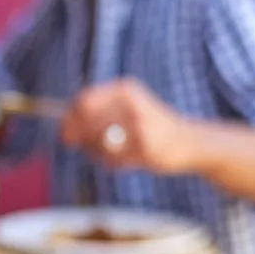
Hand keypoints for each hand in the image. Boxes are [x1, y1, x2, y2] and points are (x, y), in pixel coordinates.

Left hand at [60, 78, 200, 174]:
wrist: (190, 142)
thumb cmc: (150, 126)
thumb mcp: (126, 108)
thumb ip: (97, 113)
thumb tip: (64, 129)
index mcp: (125, 90)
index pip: (84, 102)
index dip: (70, 120)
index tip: (66, 136)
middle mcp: (132, 103)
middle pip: (87, 122)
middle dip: (82, 139)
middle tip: (90, 148)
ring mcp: (140, 125)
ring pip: (98, 143)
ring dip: (99, 153)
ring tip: (116, 153)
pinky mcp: (146, 147)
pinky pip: (113, 159)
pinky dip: (114, 163)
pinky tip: (129, 159)